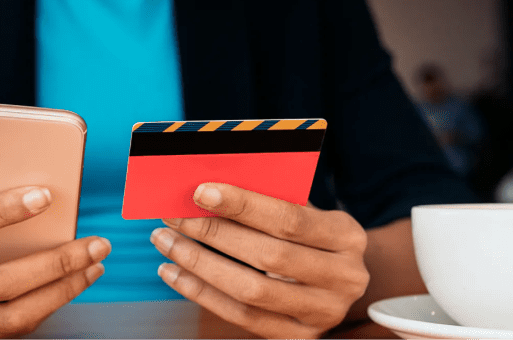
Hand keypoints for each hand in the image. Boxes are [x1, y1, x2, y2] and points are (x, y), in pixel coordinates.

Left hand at [153, 183, 368, 338]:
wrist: (339, 279)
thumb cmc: (309, 233)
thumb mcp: (304, 209)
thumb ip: (268, 197)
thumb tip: (208, 187)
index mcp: (347, 236)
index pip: (289, 219)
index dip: (243, 205)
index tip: (199, 192)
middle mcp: (344, 278)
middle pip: (267, 257)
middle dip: (212, 233)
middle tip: (172, 215)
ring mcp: (323, 314)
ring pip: (250, 291)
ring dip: (198, 264)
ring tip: (165, 241)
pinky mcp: (298, 337)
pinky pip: (241, 317)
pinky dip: (201, 293)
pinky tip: (174, 272)